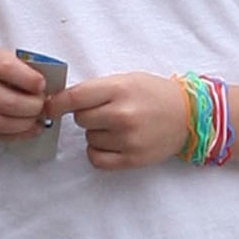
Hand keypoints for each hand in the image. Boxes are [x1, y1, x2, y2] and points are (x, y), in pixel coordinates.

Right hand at [0, 48, 47, 141]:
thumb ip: (20, 67)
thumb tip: (50, 85)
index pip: (8, 69)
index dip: (31, 80)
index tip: (42, 85)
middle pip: (10, 103)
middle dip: (34, 106)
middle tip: (43, 104)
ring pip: (5, 123)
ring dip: (29, 123)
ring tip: (38, 116)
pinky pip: (0, 136)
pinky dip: (21, 135)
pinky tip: (32, 128)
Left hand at [53, 70, 195, 168]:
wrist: (189, 115)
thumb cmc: (154, 94)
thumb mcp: (127, 80)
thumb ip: (97, 89)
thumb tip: (59, 101)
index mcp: (119, 89)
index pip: (74, 98)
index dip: (56, 103)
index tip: (49, 107)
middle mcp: (122, 115)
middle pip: (80, 119)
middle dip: (87, 115)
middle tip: (105, 112)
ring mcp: (128, 139)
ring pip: (89, 139)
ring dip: (96, 133)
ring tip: (117, 127)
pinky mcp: (132, 159)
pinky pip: (96, 159)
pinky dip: (98, 152)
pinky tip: (110, 144)